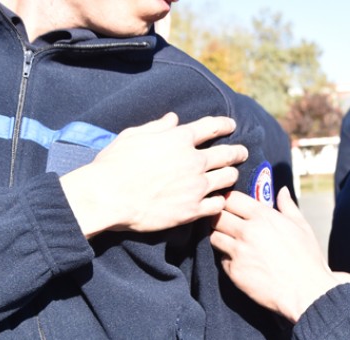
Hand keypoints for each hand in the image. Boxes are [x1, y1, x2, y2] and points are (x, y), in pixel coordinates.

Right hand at [60, 112, 247, 236]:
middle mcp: (193, 161)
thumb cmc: (114, 164)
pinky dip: (220, 200)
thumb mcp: (133, 136)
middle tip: (242, 152)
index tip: (231, 125)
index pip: (211, 127)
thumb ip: (157, 127)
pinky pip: (218, 204)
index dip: (224, 124)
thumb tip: (173, 118)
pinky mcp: (192, 210)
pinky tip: (219, 200)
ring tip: (232, 176)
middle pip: (227, 153)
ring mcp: (196, 187)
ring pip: (228, 178)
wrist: (107, 196)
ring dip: (231, 175)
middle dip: (237, 152)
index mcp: (179, 139)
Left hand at [210, 187, 340, 322]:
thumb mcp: (301, 227)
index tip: (230, 207)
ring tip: (232, 243)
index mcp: (263, 216)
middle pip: (217, 216)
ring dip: (221, 238)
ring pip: (214, 237)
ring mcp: (238, 252)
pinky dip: (228, 259)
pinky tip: (241, 262)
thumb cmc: (307, 258)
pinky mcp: (234, 271)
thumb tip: (282, 191)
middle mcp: (247, 231)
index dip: (228, 201)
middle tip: (227, 225)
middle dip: (220, 219)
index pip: (231, 198)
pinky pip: (222, 259)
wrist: (306, 291)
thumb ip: (287, 206)